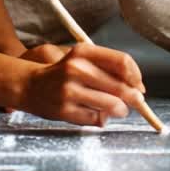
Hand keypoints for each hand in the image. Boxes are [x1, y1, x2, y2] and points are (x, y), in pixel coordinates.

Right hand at [17, 43, 147, 126]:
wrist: (30, 85)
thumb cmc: (63, 73)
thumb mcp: (82, 60)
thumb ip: (108, 68)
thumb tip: (138, 87)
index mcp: (83, 51)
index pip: (122, 61)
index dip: (136, 76)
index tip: (139, 86)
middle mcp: (76, 68)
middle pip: (120, 86)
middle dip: (133, 98)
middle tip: (137, 102)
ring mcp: (69, 90)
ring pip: (111, 105)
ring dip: (120, 110)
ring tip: (119, 110)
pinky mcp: (64, 110)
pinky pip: (96, 119)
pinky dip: (102, 119)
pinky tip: (98, 114)